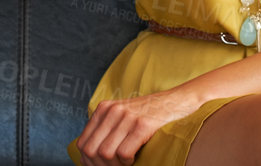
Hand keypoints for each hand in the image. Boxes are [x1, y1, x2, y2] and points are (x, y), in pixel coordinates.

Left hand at [74, 86, 205, 165]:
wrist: (178, 100)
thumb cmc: (150, 114)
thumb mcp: (122, 116)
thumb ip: (105, 131)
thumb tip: (87, 157)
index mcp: (104, 109)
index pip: (83, 143)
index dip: (88, 162)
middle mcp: (112, 110)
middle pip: (91, 150)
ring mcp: (127, 116)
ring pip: (106, 153)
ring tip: (125, 164)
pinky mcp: (143, 124)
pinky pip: (124, 152)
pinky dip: (127, 162)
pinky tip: (134, 159)